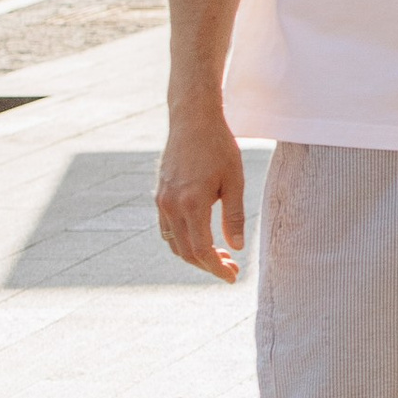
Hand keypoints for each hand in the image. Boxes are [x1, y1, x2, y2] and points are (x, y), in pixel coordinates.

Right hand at [155, 102, 247, 283]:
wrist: (192, 120)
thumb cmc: (218, 147)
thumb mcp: (235, 181)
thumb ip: (234, 216)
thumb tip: (237, 247)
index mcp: (191, 204)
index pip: (201, 250)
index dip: (216, 268)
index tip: (232, 277)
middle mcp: (171, 205)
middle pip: (185, 252)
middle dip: (208, 265)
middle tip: (231, 268)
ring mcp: (161, 200)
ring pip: (173, 242)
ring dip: (195, 254)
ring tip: (221, 254)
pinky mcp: (160, 195)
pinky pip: (167, 228)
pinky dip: (183, 240)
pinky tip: (203, 236)